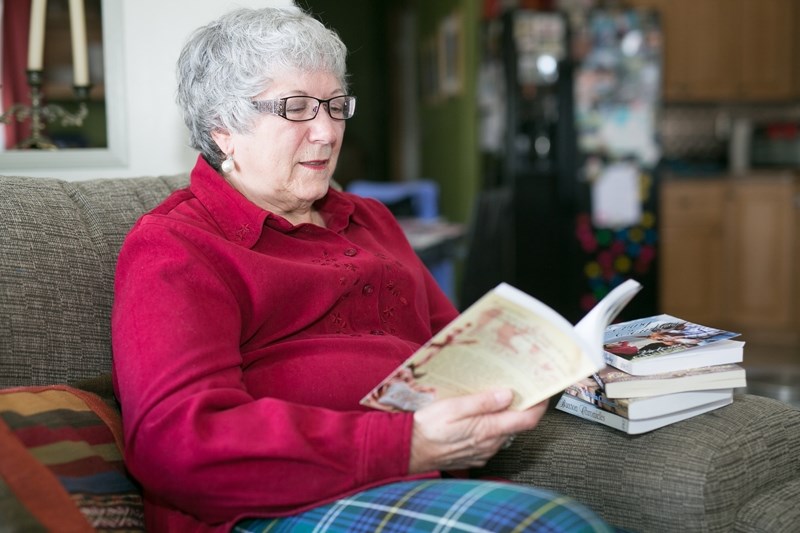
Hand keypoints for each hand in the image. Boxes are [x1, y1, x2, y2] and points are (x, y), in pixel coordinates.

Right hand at [408, 389, 547, 473]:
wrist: (407, 450)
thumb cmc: (427, 428)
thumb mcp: (453, 407)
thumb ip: (482, 402)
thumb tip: (507, 395)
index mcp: (487, 430)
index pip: (526, 420)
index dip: (540, 405)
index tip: (545, 391)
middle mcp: (489, 445)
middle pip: (516, 425)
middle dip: (522, 407)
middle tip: (521, 388)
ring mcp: (482, 452)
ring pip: (503, 432)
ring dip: (505, 416)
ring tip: (499, 397)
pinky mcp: (473, 456)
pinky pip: (490, 440)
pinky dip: (491, 426)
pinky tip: (480, 416)